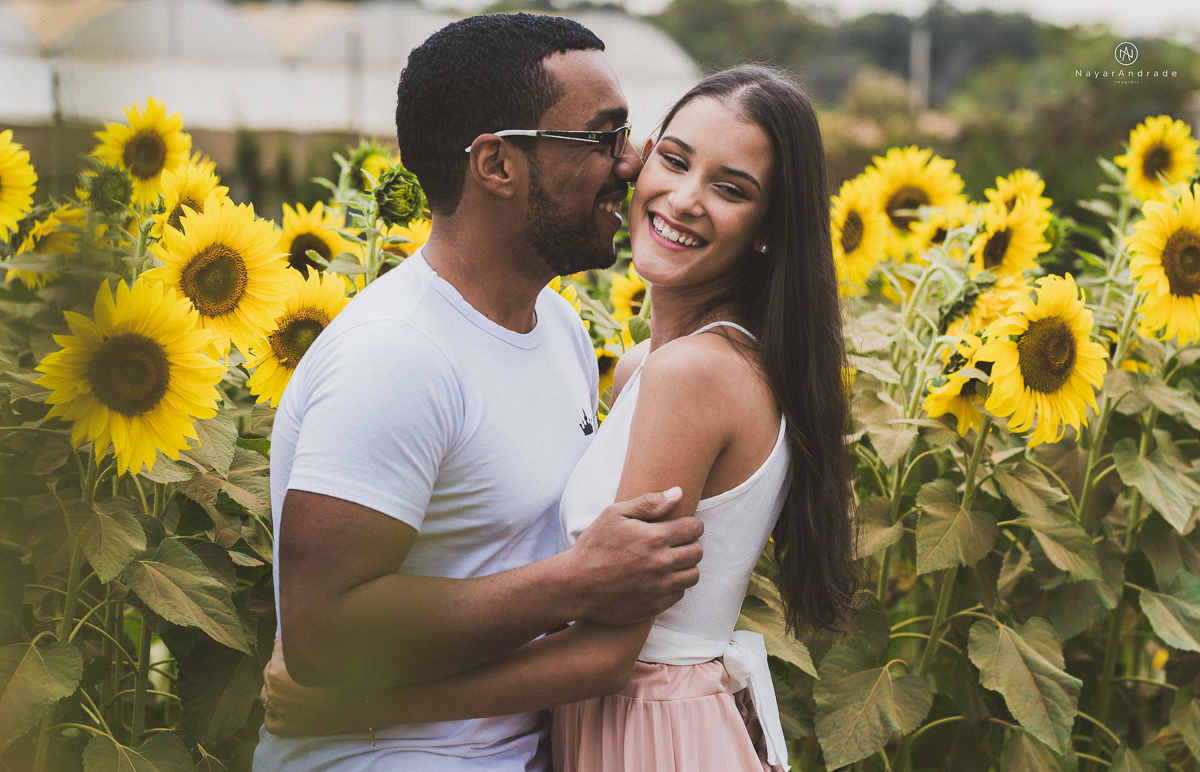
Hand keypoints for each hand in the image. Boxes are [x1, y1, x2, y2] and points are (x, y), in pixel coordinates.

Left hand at [261, 638, 367, 735]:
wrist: (352, 704)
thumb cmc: (338, 676)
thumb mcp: (320, 655)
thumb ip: (304, 644)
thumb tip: (295, 634)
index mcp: (279, 673)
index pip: (275, 654)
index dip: (281, 645)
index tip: (284, 639)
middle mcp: (276, 692)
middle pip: (267, 674)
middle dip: (274, 664)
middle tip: (284, 658)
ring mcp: (281, 711)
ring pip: (266, 697)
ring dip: (270, 688)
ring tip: (279, 683)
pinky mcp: (289, 727)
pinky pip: (271, 723)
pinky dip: (270, 715)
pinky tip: (274, 710)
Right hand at [567, 487, 702, 624]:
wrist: (575, 586)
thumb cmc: (594, 546)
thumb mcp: (614, 514)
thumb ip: (649, 503)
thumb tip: (679, 493)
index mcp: (654, 537)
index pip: (695, 528)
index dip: (692, 524)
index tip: (683, 526)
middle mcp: (661, 563)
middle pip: (697, 551)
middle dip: (690, 544)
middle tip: (676, 543)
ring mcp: (659, 587)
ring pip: (693, 575)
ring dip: (686, 566)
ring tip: (670, 561)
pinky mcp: (654, 606)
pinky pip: (679, 594)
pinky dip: (674, 585)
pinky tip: (659, 578)